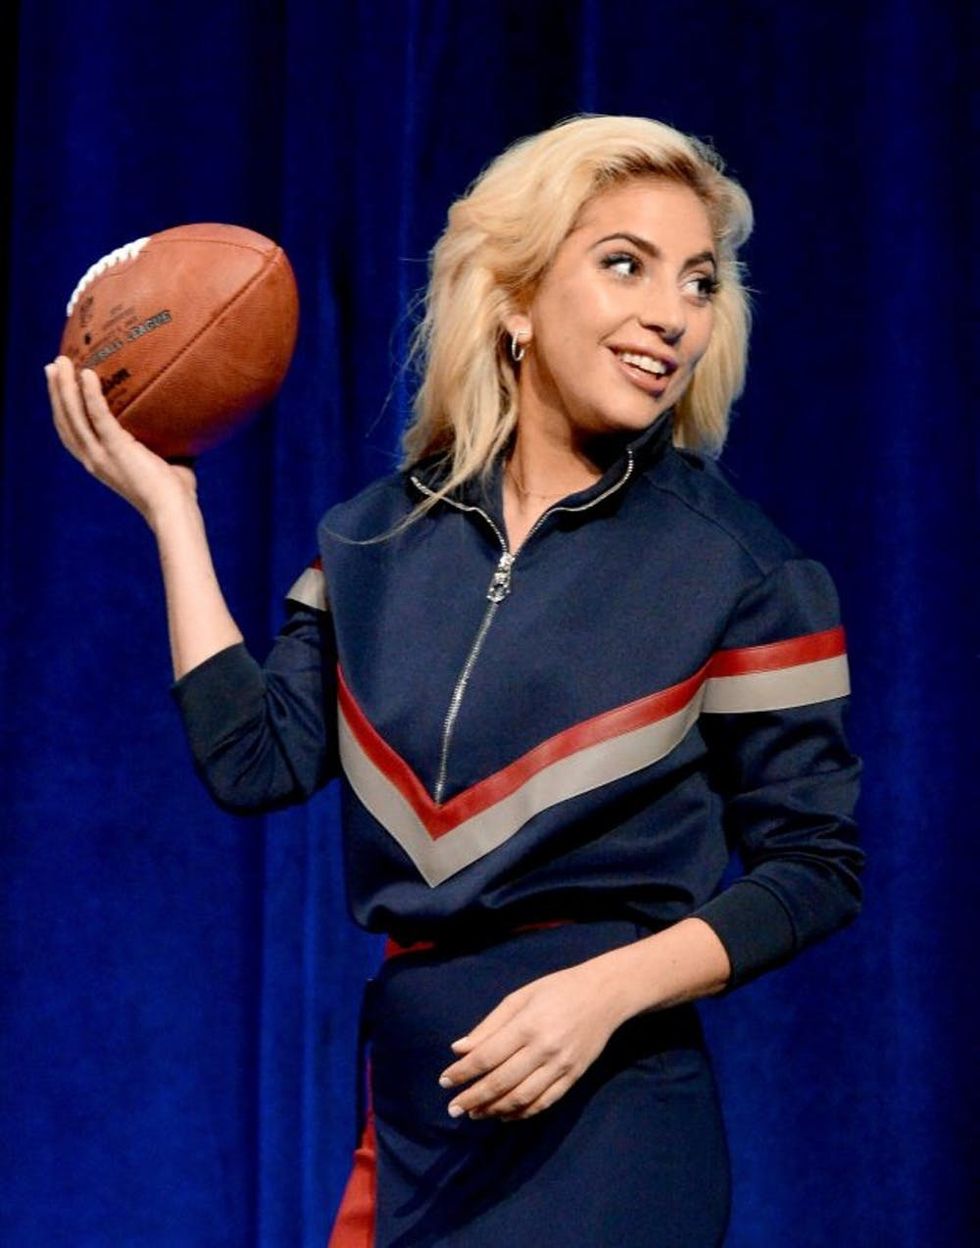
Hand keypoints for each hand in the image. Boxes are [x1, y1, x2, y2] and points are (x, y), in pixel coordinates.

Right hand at [45, 356, 196, 524]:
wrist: (174, 510)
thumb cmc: (176, 491)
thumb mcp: (165, 458)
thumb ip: (163, 439)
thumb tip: (183, 417)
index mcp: (100, 463)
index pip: (73, 433)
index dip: (63, 410)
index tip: (60, 386)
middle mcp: (93, 459)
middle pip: (65, 421)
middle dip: (56, 392)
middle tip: (55, 365)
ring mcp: (101, 455)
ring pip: (73, 415)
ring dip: (64, 387)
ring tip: (60, 361)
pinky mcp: (116, 449)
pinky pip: (98, 415)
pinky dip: (90, 394)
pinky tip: (87, 373)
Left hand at [437, 960, 625, 1121]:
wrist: (604, 995)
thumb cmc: (556, 989)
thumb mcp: (520, 997)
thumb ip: (489, 1025)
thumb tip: (459, 1050)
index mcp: (528, 1025)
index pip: (487, 1056)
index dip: (463, 1072)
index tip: (444, 1081)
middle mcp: (544, 1049)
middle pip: (501, 1082)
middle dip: (473, 1098)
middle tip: (453, 1108)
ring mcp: (561, 1067)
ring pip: (521, 1098)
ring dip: (493, 1110)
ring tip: (474, 1113)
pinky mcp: (573, 1078)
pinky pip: (544, 1103)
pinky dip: (521, 1113)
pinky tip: (504, 1114)